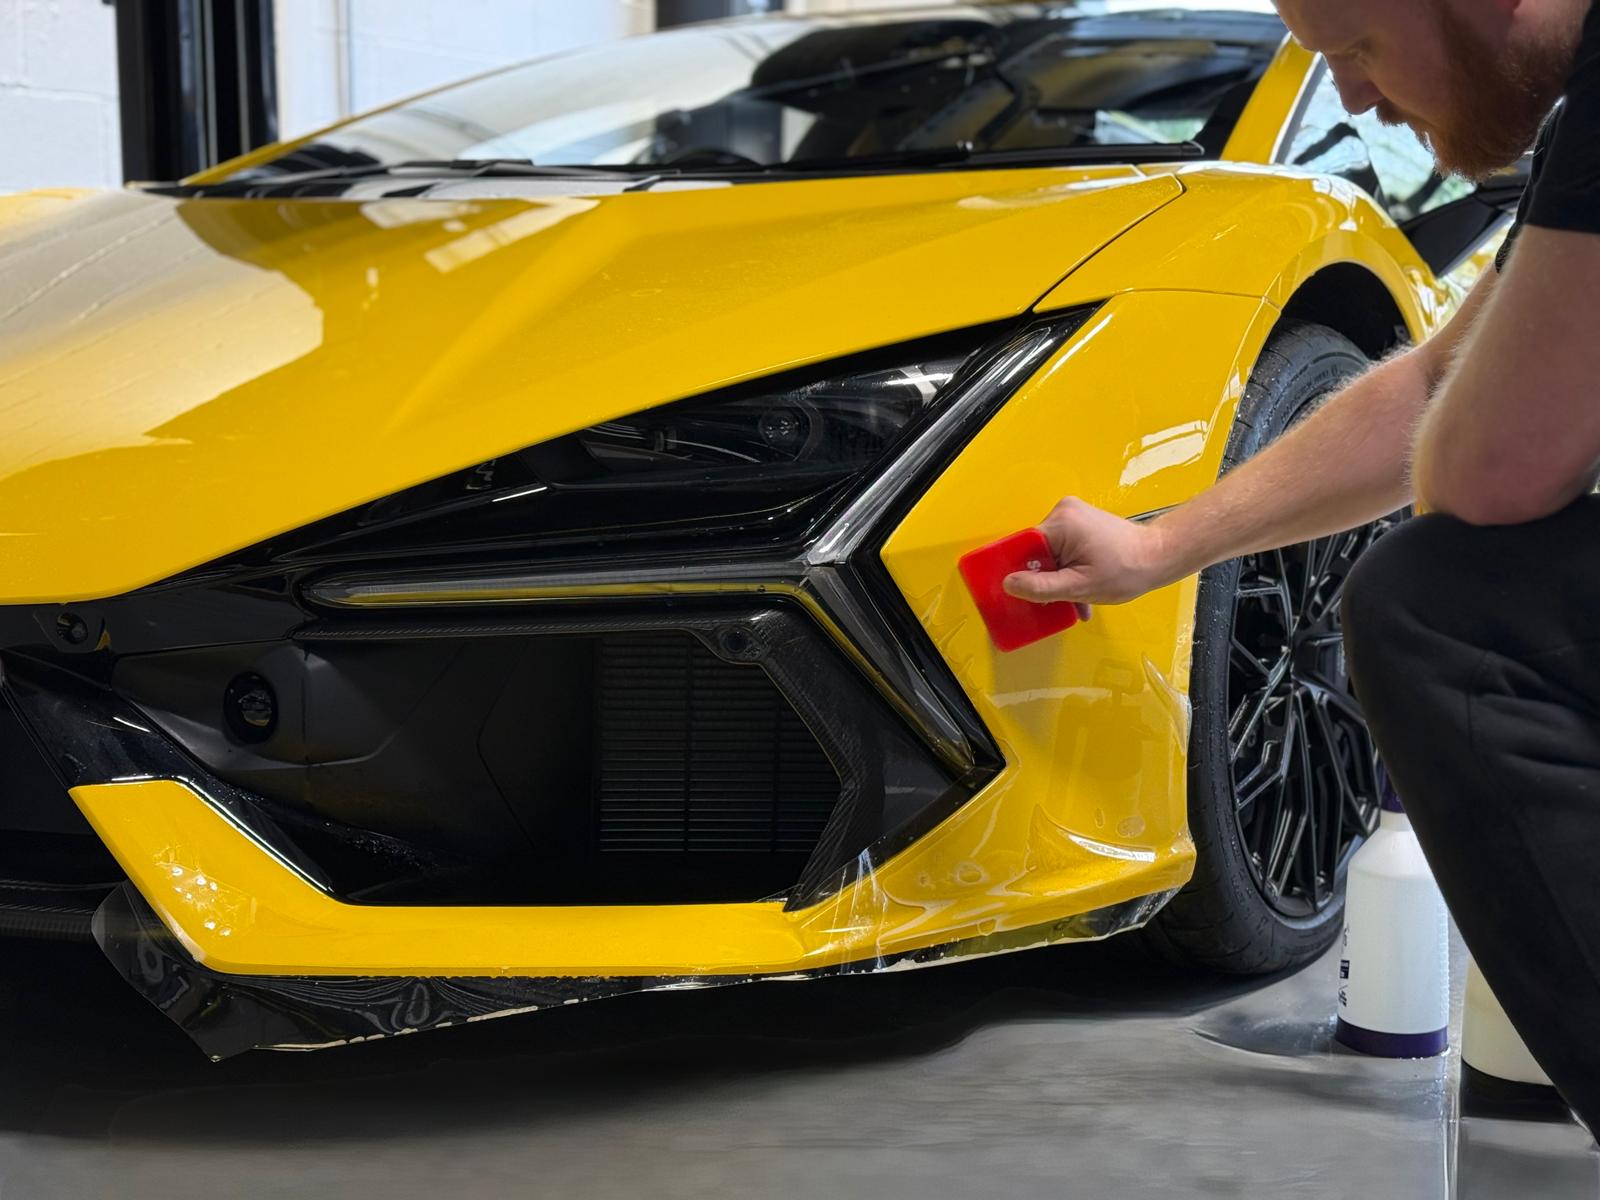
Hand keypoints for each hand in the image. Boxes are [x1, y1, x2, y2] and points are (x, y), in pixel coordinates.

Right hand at [1002, 496, 1172, 606]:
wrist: (1159, 557)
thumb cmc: (1126, 571)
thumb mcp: (1080, 586)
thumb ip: (1042, 587)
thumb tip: (1008, 584)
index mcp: (1061, 523)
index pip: (1025, 548)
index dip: (1024, 572)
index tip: (1030, 594)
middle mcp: (1064, 511)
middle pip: (1038, 551)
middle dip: (1048, 579)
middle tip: (1062, 601)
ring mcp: (1073, 515)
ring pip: (1051, 553)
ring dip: (1061, 578)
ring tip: (1078, 598)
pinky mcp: (1081, 522)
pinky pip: (1063, 548)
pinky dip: (1070, 569)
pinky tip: (1083, 588)